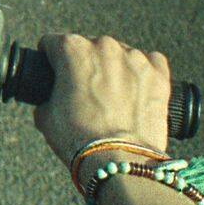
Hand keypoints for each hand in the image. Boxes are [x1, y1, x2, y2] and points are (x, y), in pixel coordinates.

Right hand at [33, 33, 171, 180]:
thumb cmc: (78, 139)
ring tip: (112, 98)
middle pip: (88, 47)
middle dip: (84, 65)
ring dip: (113, 69)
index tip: (53, 72)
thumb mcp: (45, 116)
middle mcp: (104, 45)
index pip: (53, 43)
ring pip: (119, 55)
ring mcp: (134, 58)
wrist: (119, 161)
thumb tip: (52, 99)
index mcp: (72, 49)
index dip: (49, 59)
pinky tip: (136, 92)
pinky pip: (149, 62)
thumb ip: (46, 97)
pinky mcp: (158, 74)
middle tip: (84, 93)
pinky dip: (142, 73)